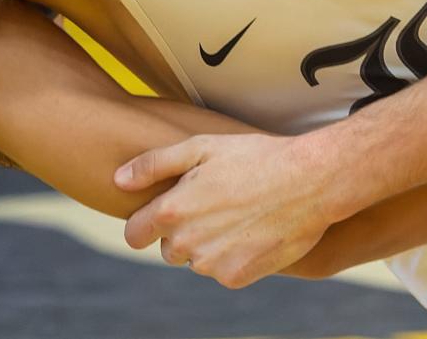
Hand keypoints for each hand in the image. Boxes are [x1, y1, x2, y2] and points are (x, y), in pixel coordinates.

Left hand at [114, 133, 338, 287]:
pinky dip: (231, 256)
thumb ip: (152, 165)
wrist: (308, 182)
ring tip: (234, 214)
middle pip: (168, 248)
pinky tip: (249, 230)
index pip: (135, 234)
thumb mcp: (199, 147)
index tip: (157, 216)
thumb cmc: (252, 157)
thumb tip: (118, 180)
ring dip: (206, 244)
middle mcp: (187, 244)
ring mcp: (212, 264)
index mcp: (172, 211)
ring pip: (196, 260)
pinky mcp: (237, 277)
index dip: (143, 224)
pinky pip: (222, 271)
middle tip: (210, 205)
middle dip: (181, 231)